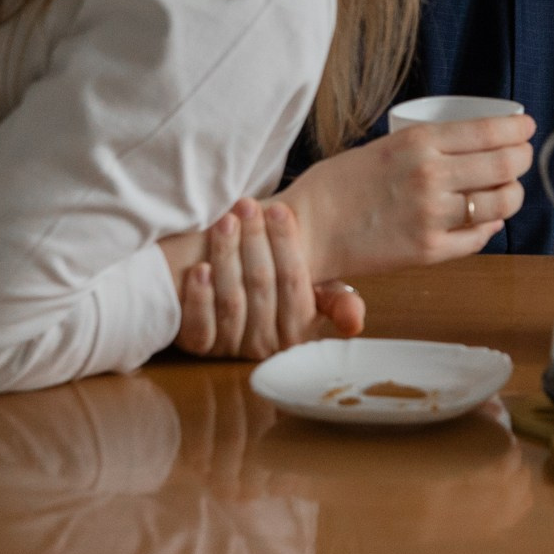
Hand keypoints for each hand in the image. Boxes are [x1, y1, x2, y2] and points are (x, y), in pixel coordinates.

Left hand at [173, 198, 364, 359]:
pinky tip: (200, 268)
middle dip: (253, 240)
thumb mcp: (321, 296)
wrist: (241, 304)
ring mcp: (231, 347)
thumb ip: (341, 303)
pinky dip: (199, 297)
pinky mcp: (200, 347)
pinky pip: (199, 327)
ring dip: (226, 257)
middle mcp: (267, 344)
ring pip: (231, 301)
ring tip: (225, 222)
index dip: (286, 243)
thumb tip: (354, 322)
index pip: (294, 281)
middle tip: (246, 206)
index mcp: (299, 329)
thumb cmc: (282, 290)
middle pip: (260, 286)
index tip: (278, 209)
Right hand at [279, 112, 535, 280]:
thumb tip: (478, 146)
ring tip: (506, 190)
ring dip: (512, 195)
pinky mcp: (430, 250)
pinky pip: (480, 237)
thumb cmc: (338, 185)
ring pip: (501, 202)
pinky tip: (483, 220)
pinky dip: (489, 226)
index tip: (528, 129)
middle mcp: (431, 176)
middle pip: (506, 165)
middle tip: (522, 157)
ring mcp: (433, 215)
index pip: (491, 132)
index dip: (519, 131)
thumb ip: (430, 147)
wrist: (306, 229)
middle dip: (523, 159)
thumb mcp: (386, 146)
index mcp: (419, 143)